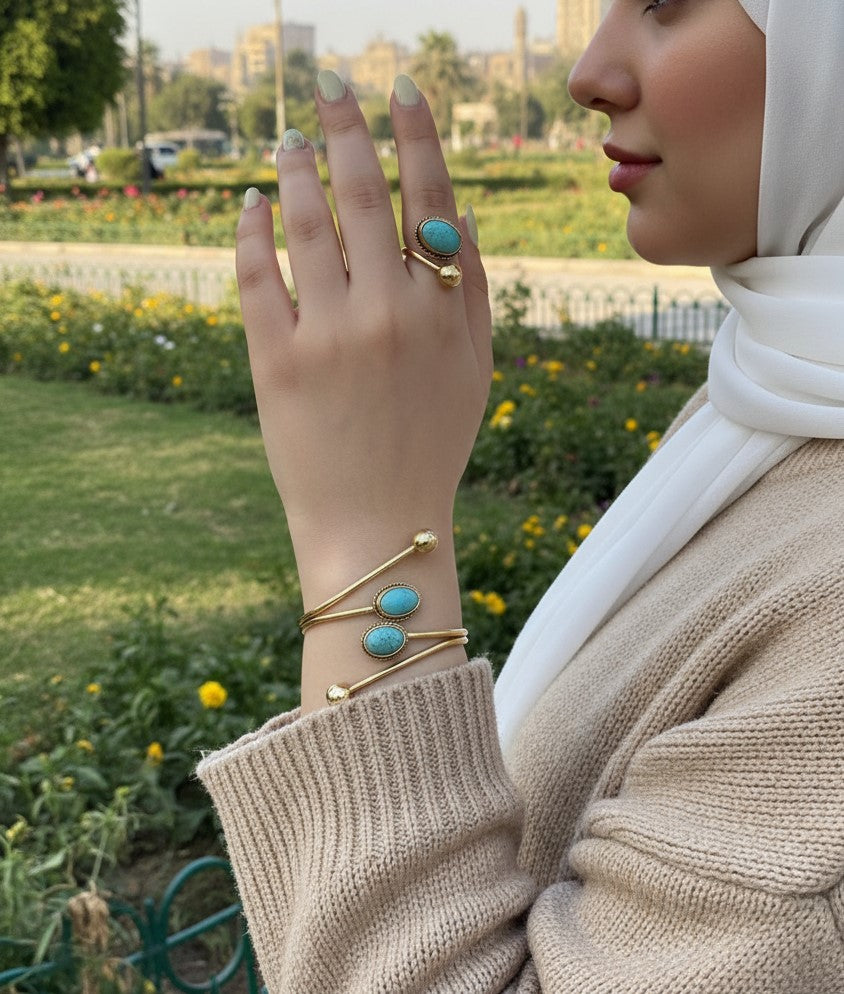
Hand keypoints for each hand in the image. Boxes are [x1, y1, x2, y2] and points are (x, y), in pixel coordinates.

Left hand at [235, 73, 491, 605]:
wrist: (376, 524)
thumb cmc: (431, 445)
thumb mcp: (474, 370)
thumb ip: (472, 290)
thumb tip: (458, 209)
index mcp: (441, 313)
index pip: (430, 199)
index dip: (415, 135)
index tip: (400, 87)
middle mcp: (386, 313)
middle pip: (364, 195)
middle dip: (347, 128)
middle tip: (331, 86)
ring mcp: (326, 335)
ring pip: (305, 224)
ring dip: (295, 169)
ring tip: (289, 140)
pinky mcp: (276, 362)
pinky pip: (256, 276)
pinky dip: (250, 231)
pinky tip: (251, 203)